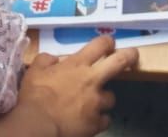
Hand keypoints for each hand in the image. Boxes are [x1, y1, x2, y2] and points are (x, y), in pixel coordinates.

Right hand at [13, 38, 138, 136]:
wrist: (37, 125)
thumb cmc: (34, 96)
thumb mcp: (35, 70)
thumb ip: (46, 60)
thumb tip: (53, 59)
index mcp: (78, 64)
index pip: (101, 44)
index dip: (108, 42)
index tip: (109, 44)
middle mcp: (92, 80)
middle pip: (120, 62)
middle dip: (130, 56)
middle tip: (133, 56)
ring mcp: (96, 102)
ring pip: (111, 97)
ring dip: (104, 98)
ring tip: (94, 103)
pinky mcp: (96, 123)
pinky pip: (105, 120)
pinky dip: (99, 120)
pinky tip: (91, 121)